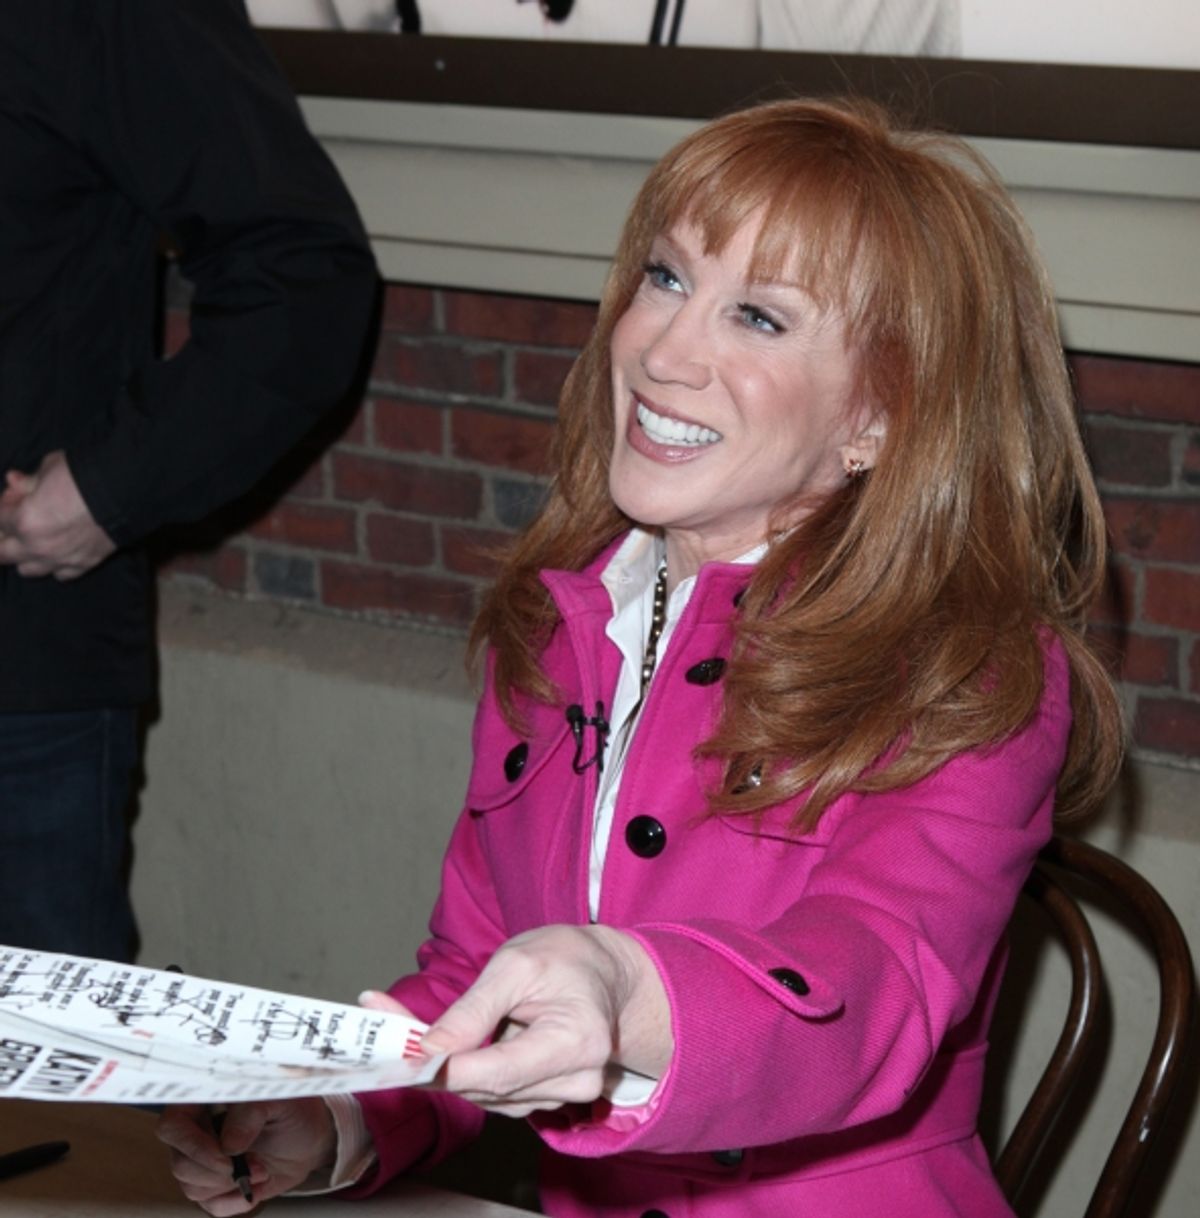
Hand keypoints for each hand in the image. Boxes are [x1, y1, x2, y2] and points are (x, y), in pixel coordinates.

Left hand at [0, 450, 115, 577]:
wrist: (125, 492)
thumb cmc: (84, 475)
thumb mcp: (49, 468)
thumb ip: (28, 481)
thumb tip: (14, 481)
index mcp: (23, 520)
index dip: (4, 507)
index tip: (14, 497)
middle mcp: (37, 546)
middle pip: (3, 554)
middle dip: (4, 537)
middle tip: (14, 524)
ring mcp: (61, 559)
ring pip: (28, 570)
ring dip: (26, 556)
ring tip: (35, 542)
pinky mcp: (84, 565)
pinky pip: (61, 574)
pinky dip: (56, 565)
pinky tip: (61, 551)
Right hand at [156, 1099, 335, 1215]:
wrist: (311, 1137)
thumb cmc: (293, 1109)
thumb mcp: (280, 1098)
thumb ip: (251, 1112)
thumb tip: (228, 1144)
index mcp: (205, 1101)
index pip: (173, 1125)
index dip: (193, 1145)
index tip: (227, 1154)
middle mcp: (197, 1132)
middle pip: (181, 1164)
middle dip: (220, 1171)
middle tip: (255, 1163)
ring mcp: (203, 1161)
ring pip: (191, 1187)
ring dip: (231, 1185)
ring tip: (262, 1169)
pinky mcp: (215, 1185)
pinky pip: (210, 1206)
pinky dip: (235, 1201)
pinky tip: (257, 1186)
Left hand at [362, 926, 671, 1118]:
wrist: (605, 971)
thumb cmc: (565, 958)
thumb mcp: (516, 964)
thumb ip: (473, 1010)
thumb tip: (428, 1051)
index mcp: (576, 1042)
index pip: (497, 1072)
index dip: (443, 1069)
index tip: (397, 1054)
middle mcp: (576, 1081)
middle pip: (485, 1087)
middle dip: (431, 1060)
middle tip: (381, 1018)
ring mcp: (564, 1095)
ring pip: (484, 1094)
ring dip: (445, 1066)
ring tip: (409, 1025)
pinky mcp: (547, 1097)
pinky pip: (495, 1091)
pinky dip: (465, 1069)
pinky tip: (447, 1043)